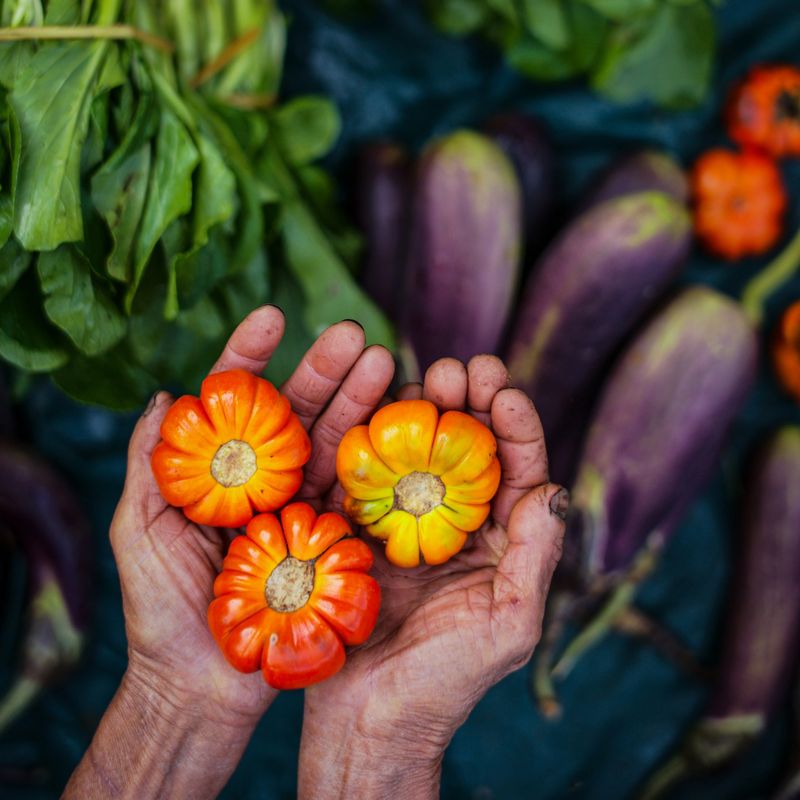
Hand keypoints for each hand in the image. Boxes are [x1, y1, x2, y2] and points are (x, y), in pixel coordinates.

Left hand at [65, 307, 394, 799]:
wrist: (201, 687)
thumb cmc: (161, 612)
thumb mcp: (138, 532)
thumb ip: (146, 465)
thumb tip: (161, 396)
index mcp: (222, 471)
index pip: (237, 401)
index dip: (253, 356)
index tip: (275, 316)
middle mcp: (267, 482)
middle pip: (298, 413)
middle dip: (326, 371)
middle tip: (357, 335)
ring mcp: (302, 509)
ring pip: (334, 445)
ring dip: (362, 403)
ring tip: (388, 364)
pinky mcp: (331, 542)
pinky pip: (357, 497)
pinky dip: (378, 462)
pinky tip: (400, 427)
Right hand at [298, 356, 566, 799]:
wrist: (370, 722)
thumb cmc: (444, 685)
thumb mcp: (507, 627)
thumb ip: (535, 560)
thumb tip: (554, 491)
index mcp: (500, 543)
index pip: (517, 472)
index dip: (516, 426)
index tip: (505, 389)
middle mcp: (456, 526)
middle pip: (468, 451)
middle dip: (469, 404)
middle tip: (460, 368)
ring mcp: (405, 526)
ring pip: (418, 453)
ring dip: (421, 412)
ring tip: (420, 376)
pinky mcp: (358, 532)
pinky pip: (366, 477)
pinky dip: (370, 440)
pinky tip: (370, 409)